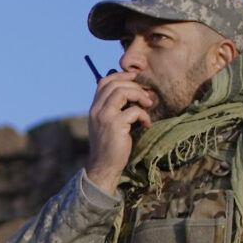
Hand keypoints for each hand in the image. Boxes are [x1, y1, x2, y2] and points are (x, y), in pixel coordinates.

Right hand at [86, 70, 154, 193]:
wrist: (104, 167)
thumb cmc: (110, 145)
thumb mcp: (108, 123)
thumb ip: (115, 108)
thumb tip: (132, 91)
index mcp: (94, 107)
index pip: (104, 81)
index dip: (121, 76)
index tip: (136, 80)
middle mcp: (97, 110)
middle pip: (114, 83)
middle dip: (134, 85)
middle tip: (146, 95)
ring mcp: (104, 117)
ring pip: (122, 91)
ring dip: (139, 95)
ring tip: (148, 104)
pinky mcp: (115, 126)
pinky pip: (134, 110)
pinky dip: (144, 115)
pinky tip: (146, 124)